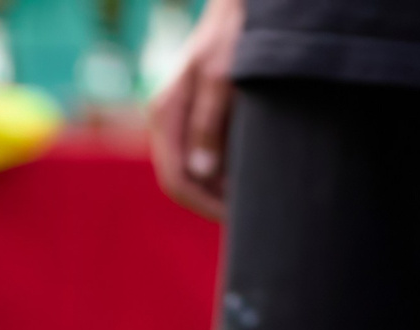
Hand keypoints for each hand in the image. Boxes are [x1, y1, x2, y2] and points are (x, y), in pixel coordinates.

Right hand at [149, 0, 244, 219]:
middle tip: (250, 215)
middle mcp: (167, 121)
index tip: (239, 218)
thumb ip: (210, 125)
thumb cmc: (235, 33)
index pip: (176, 181)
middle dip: (213, 202)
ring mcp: (179, 119)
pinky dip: (224, 171)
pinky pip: (203, 155)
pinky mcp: (196, 115)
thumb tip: (202, 173)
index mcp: (166, 114)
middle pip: (182, 182)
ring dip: (220, 189)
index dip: (206, 206)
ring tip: (253, 198)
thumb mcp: (225, 77)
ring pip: (193, 172)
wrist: (240, 3)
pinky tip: (248, 175)